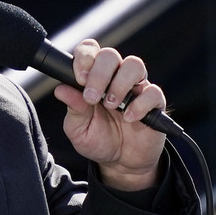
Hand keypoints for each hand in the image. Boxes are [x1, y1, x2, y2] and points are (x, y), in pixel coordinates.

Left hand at [53, 39, 165, 190]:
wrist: (121, 163)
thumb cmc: (98, 139)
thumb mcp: (78, 128)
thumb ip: (73, 108)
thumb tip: (61, 90)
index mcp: (93, 78)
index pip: (89, 51)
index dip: (84, 58)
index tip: (79, 79)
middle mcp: (115, 77)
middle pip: (110, 54)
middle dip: (99, 74)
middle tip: (92, 97)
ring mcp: (136, 87)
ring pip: (134, 64)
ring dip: (119, 84)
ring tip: (111, 106)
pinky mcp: (154, 102)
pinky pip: (153, 92)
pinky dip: (139, 104)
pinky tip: (129, 118)